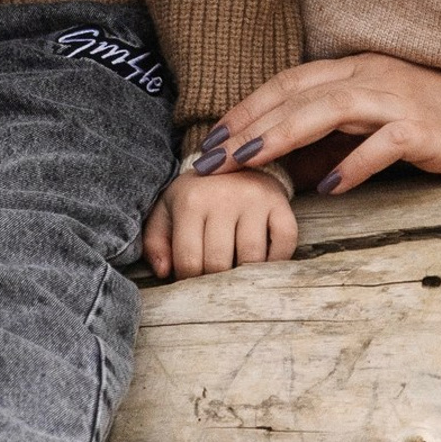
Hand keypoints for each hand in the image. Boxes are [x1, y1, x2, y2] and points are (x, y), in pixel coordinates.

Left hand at [142, 169, 296, 280]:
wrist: (232, 161)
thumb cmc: (196, 196)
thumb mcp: (167, 211)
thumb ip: (155, 241)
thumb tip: (164, 272)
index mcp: (191, 200)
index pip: (189, 261)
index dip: (189, 280)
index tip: (192, 278)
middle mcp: (223, 197)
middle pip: (219, 264)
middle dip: (215, 281)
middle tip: (214, 279)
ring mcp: (254, 199)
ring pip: (252, 259)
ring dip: (244, 274)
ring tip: (235, 269)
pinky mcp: (280, 203)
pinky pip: (285, 245)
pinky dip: (277, 261)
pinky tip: (262, 260)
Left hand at [207, 55, 440, 195]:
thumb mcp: (383, 123)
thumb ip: (340, 135)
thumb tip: (291, 166)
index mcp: (356, 71)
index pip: (287, 83)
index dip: (246, 108)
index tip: (212, 138)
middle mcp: (371, 76)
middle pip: (295, 94)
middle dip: (248, 125)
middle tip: (211, 157)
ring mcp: (399, 99)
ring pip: (327, 110)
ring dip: (283, 135)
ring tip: (250, 162)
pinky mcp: (427, 128)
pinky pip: (383, 144)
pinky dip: (354, 164)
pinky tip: (331, 189)